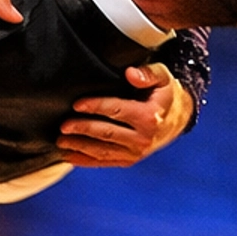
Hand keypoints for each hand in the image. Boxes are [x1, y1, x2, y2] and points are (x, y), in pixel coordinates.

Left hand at [57, 64, 191, 166]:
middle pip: (107, 133)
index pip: (117, 111)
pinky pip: (105, 162)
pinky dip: (85, 161)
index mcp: (149, 117)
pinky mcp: (130, 161)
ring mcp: (136, 153)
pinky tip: (69, 157)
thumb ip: (147, 73)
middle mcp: (143, 138)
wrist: (176, 119)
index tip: (77, 105)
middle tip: (63, 126)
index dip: (95, 106)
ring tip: (61, 142)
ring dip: (80, 147)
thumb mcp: (162, 77)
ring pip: (103, 151)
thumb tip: (130, 73)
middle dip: (83, 129)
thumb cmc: (163, 94)